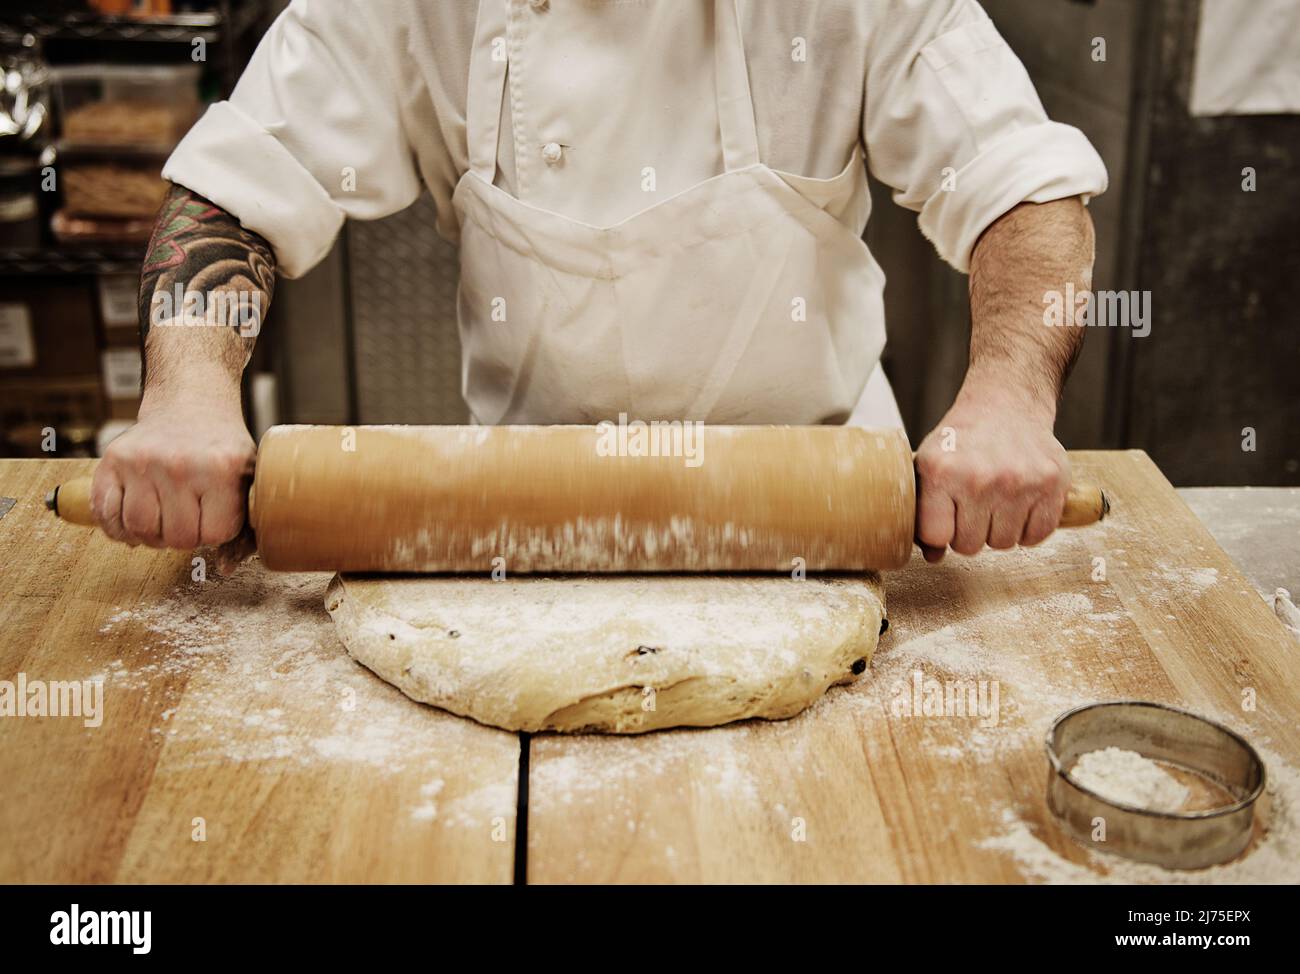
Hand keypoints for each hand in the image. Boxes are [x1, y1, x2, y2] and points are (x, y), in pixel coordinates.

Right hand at [91, 390, 254, 548]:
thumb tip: (225, 569)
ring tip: (163, 516)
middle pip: (177, 538)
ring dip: (152, 534)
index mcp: (221, 469)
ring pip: (140, 531)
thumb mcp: (247, 477)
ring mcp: (142, 462)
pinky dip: (119, 527)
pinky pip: (106, 516)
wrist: (189, 405)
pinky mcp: (112, 461)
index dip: (214, 533)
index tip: (214, 516)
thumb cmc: (221, 449)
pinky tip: (136, 515)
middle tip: (188, 517)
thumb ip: (245, 524)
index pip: (215, 535)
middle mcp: (180, 464)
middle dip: (184, 536)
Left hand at [914, 380, 1068, 561]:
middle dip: (969, 532)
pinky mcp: (1052, 484)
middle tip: (972, 505)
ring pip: (1004, 544)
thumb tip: (934, 558)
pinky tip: (1020, 504)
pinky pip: (1036, 536)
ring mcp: (1019, 482)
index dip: (939, 531)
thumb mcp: (930, 465)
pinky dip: (1028, 528)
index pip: (936, 535)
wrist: (1007, 404)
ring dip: (999, 529)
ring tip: (996, 500)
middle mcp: (980, 478)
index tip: (945, 516)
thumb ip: (925, 511)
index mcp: (941, 471)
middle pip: (969, 546)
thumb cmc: (963, 440)